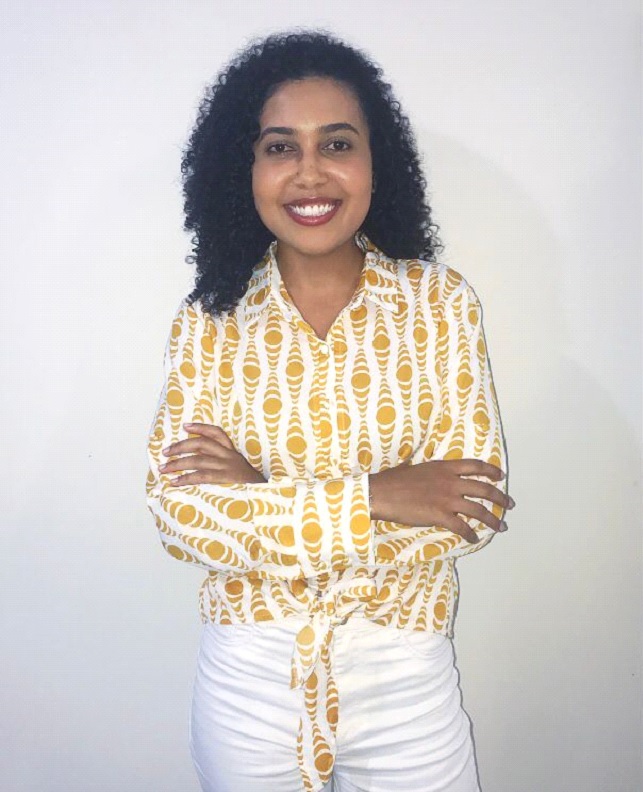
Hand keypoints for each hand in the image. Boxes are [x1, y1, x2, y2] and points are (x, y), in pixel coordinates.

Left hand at [159, 423, 266, 485]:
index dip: (201, 428)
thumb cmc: (249, 489)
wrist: (267, 500)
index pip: (217, 434)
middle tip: (165, 452)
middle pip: (202, 444)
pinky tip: (174, 482)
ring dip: (177, 463)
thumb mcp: (240, 472)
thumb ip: (224, 466)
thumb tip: (199, 465)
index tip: (185, 426)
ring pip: (198, 460)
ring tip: (164, 468)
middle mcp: (230, 457)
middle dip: (180, 446)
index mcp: (233, 454)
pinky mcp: (225, 479)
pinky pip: (201, 476)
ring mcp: (228, 467)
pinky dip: (186, 478)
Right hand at [369, 459, 514, 543]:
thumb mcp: (419, 468)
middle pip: (484, 489)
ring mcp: (446, 499)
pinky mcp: (440, 515)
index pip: (476, 466)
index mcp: (445, 467)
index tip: (501, 476)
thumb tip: (440, 477)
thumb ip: (435, 473)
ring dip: (493, 520)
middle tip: (509, 505)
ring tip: (501, 526)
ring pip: (478, 510)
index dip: (491, 471)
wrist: (382, 493)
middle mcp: (450, 482)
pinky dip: (471, 534)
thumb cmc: (396, 480)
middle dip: (500, 498)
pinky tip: (474, 538)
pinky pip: (462, 527)